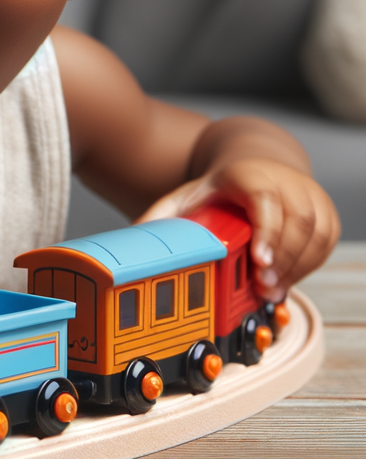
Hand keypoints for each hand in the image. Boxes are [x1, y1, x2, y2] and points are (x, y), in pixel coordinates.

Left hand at [138, 158, 339, 300]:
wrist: (254, 168)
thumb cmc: (219, 190)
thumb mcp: (187, 196)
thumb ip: (163, 217)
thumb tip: (132, 239)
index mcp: (247, 174)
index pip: (264, 199)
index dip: (266, 230)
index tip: (260, 260)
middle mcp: (283, 179)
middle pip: (296, 220)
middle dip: (282, 259)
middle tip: (263, 287)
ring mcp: (308, 193)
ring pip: (316, 232)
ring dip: (297, 266)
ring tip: (271, 291)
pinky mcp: (325, 209)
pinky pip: (327, 239)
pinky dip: (310, 263)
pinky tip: (286, 279)